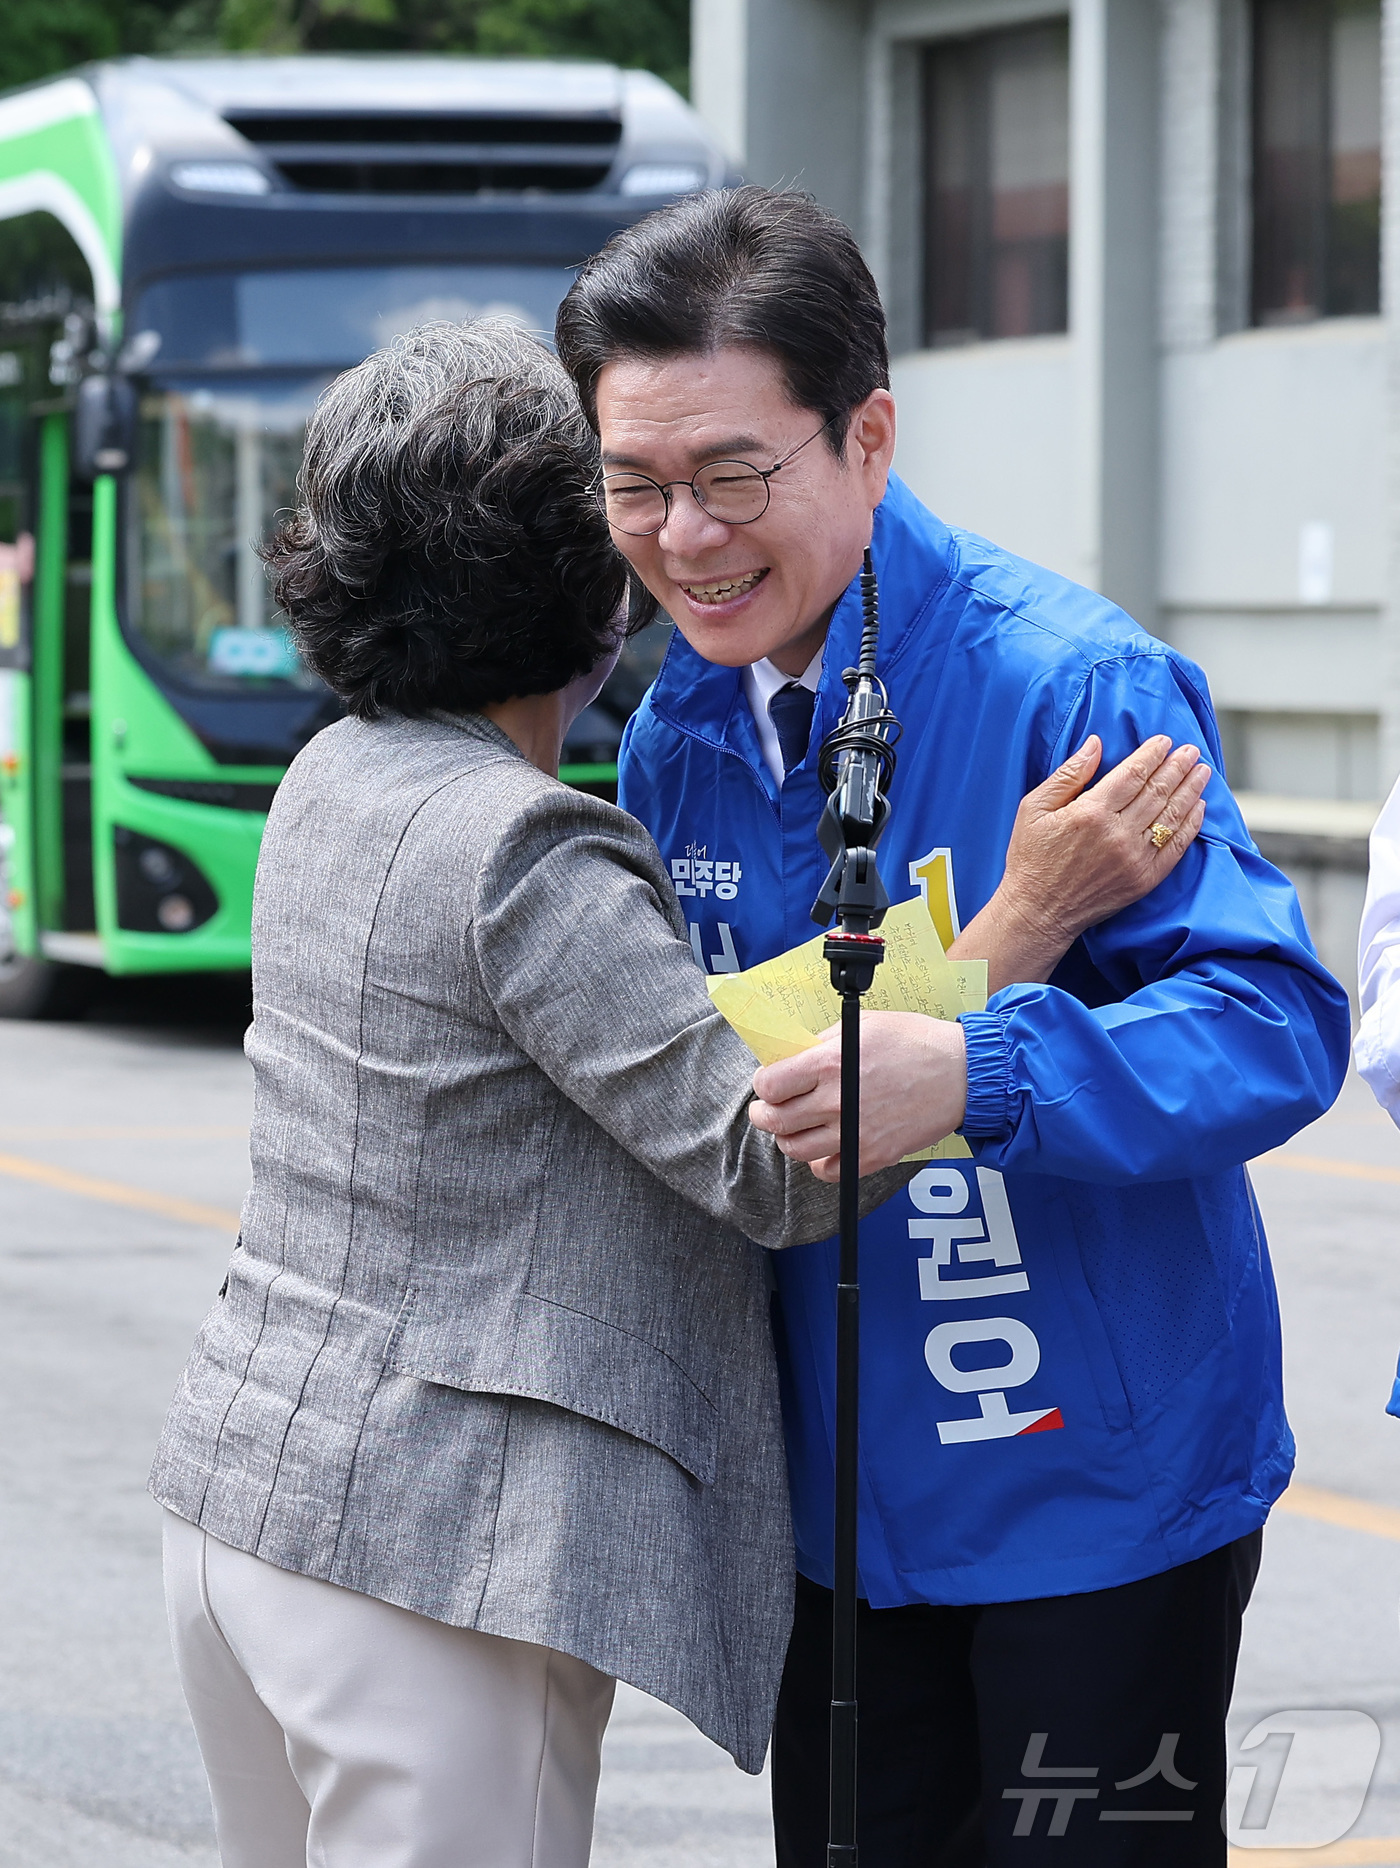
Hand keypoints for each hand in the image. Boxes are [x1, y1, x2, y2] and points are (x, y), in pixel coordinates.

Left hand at [748, 1011, 967, 1181]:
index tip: (768, 1083)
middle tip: (767, 1109)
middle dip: (764, 1114)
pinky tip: (824, 1146)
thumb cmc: (916, 1043)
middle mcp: (837, 1101)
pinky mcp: (872, 1155)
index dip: (763, 1084)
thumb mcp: (862, 1025)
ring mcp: (854, 1133)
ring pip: (795, 1149)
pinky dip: (819, 1162)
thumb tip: (793, 1059)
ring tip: (794, 1127)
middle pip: (776, 1121)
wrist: (961, 1074)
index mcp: (830, 1064)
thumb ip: (822, 1044)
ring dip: (787, 1138)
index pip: (771, 1085)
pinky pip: (828, 1171)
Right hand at [951, 734, 1209, 991]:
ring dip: (1191, 790)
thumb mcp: (1034, 809)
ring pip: (1172, 816)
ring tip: (1203, 772)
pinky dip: (1191, 825)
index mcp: (1090, 812)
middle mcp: (1117, 834)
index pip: (1132, 774)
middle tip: (1191, 750)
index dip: (1152, 754)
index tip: (1164, 741)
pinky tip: (1199, 808)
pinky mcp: (1144, 880)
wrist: (1037, 912)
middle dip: (1177, 766)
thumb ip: (1068, 774)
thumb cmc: (1031, 859)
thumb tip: (1096, 743)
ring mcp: (1135, 858)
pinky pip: (1176, 847)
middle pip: (1158, 791)